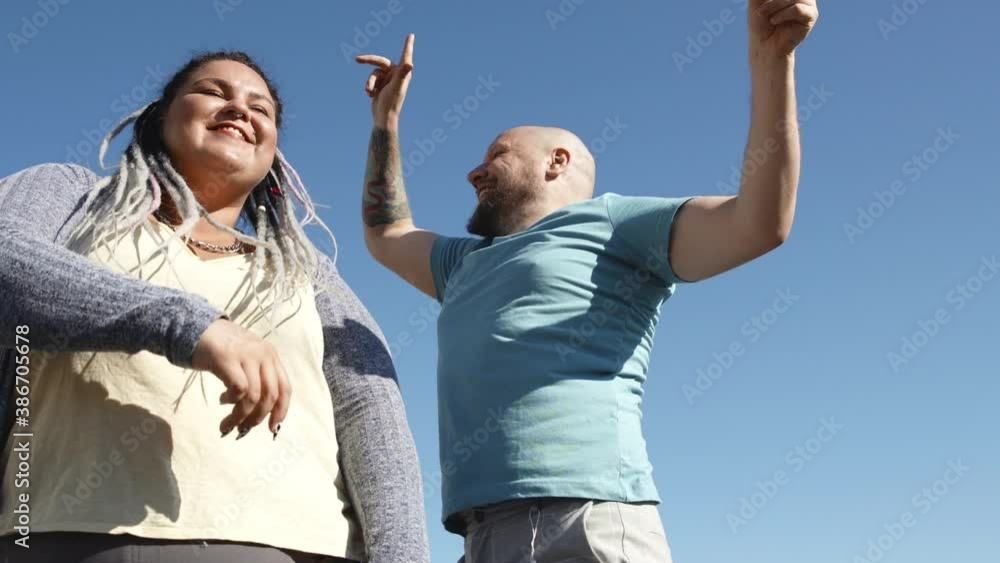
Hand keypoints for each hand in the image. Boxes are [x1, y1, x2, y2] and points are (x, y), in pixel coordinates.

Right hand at [192, 318, 291, 439]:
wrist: (196, 327)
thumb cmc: (221, 349)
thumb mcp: (246, 359)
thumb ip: (256, 379)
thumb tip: (257, 413)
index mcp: (271, 356)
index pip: (285, 388)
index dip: (281, 411)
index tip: (272, 428)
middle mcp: (263, 354)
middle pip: (271, 395)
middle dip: (258, 418)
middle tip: (243, 429)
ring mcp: (246, 355)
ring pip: (254, 397)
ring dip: (241, 417)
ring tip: (228, 424)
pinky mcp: (228, 359)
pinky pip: (239, 389)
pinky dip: (232, 402)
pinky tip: (222, 400)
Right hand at [356, 33, 414, 128]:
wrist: (383, 117)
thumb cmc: (392, 102)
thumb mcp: (397, 86)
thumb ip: (403, 73)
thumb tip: (410, 63)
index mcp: (403, 73)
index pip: (404, 55)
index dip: (407, 45)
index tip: (411, 35)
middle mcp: (396, 74)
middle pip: (379, 62)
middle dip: (368, 61)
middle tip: (357, 59)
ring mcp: (388, 79)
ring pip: (373, 73)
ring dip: (370, 83)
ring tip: (369, 92)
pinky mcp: (380, 85)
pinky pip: (370, 80)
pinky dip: (369, 87)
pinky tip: (371, 96)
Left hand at [748, 0, 818, 58]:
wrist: (764, 45)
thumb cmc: (760, 22)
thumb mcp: (756, 0)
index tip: (765, 0)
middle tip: (760, 8)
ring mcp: (808, 3)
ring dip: (774, 5)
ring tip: (763, 14)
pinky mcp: (811, 16)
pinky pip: (798, 8)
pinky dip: (783, 14)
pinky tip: (774, 21)